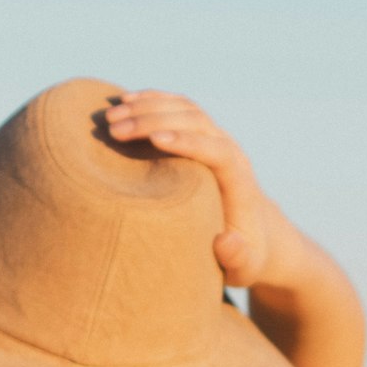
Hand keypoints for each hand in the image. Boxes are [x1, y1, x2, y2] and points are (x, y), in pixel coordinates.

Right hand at [103, 92, 300, 289]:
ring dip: (147, 107)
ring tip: (110, 117)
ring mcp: (215, 139)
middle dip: (155, 120)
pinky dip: (151, 100)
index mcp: (238, 181)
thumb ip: (238, 257)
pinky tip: (123, 102)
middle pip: (196, 121)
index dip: (188, 141)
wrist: (255, 233)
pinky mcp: (201, 135)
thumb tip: (226, 242)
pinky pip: (177, 108)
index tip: (155, 139)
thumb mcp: (244, 266)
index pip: (218, 150)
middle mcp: (229, 152)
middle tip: (115, 129)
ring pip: (184, 108)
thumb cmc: (243, 255)